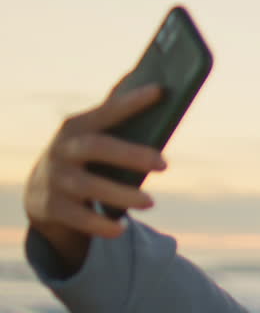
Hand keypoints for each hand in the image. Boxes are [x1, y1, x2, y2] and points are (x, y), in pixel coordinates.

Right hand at [23, 82, 166, 271]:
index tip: (161, 91)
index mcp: (77, 127)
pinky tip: (121, 229)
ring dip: (121, 194)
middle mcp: (62, 150)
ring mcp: (55, 179)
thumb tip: (153, 83)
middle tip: (164, 164)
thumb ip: (118, 113)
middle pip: (96, 147)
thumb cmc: (85, 158)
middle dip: (131, 154)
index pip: (106, 112)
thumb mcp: (94, 135)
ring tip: (150, 202)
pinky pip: (78, 218)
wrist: (42, 192)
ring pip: (88, 186)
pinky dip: (100, 225)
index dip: (131, 102)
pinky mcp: (52, 208)